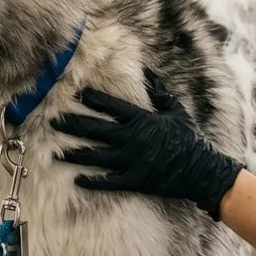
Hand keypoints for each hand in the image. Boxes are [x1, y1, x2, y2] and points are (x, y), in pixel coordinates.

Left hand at [52, 71, 244, 220]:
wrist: (201, 170)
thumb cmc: (189, 139)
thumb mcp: (176, 112)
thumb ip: (160, 93)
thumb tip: (149, 74)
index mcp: (143, 121)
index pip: (113, 107)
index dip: (95, 99)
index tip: (78, 94)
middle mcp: (133, 139)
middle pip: (97, 129)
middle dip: (74, 124)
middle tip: (54, 121)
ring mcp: (133, 161)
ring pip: (97, 156)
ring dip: (76, 153)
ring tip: (58, 152)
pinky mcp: (135, 180)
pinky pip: (109, 182)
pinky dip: (93, 181)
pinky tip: (78, 179)